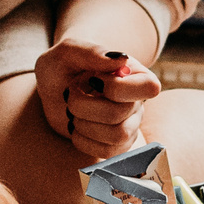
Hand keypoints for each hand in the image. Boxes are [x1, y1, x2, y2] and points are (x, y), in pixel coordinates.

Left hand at [34, 41, 163, 162]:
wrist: (54, 88)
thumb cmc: (64, 66)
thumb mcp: (68, 51)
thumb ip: (92, 51)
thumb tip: (122, 59)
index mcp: (136, 74)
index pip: (149, 87)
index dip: (115, 87)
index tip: (91, 78)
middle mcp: (138, 101)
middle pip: (121, 113)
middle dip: (84, 105)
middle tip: (70, 93)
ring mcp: (129, 125)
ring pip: (117, 135)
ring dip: (83, 123)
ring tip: (72, 112)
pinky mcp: (117, 145)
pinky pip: (107, 152)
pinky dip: (82, 140)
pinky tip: (75, 126)